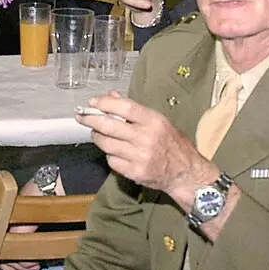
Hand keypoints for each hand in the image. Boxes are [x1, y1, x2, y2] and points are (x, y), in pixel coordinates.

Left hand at [78, 91, 213, 201]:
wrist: (186, 173)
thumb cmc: (173, 144)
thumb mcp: (159, 121)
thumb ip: (135, 110)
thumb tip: (112, 97)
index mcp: (154, 121)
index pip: (125, 108)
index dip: (105, 103)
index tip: (92, 102)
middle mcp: (146, 138)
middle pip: (110, 126)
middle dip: (91, 120)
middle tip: (82, 117)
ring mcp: (139, 156)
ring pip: (107, 144)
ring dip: (98, 138)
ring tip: (98, 134)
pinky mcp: (135, 172)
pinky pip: (112, 161)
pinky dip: (110, 155)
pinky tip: (115, 152)